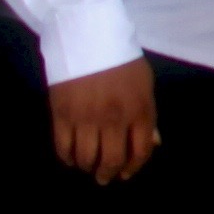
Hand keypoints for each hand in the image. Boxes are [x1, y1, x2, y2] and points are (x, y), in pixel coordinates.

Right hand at [46, 57, 162, 182]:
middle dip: (109, 174)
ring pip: (87, 158)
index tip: (126, 173)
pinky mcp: (61, 115)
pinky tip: (71, 158)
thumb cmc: (121, 59)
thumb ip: (148, 115)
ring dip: (88, 167)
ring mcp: (86, 118)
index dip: (134, 167)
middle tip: (104, 178)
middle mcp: (114, 118)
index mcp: (139, 109)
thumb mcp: (144, 84)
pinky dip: (67, 158)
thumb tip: (151, 143)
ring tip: (87, 167)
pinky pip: (63, 147)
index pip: (140, 150)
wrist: (88, 36)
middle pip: (112, 160)